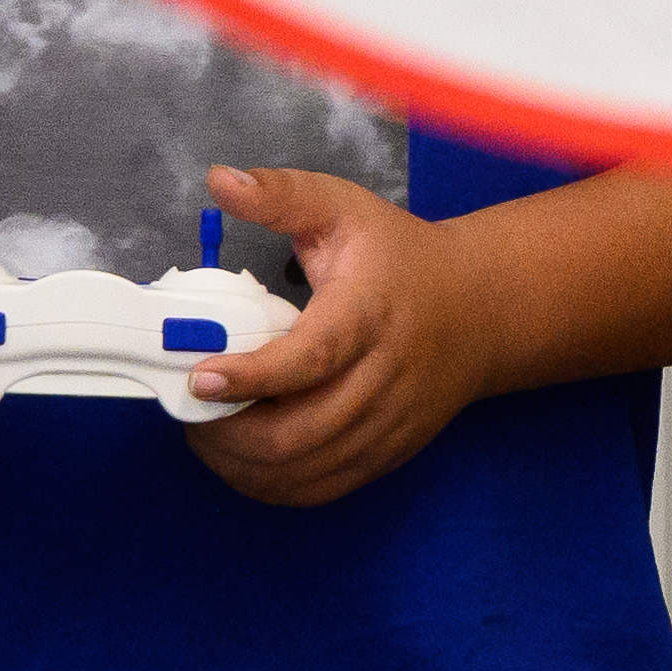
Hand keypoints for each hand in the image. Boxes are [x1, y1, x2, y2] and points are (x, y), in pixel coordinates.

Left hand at [184, 163, 494, 507]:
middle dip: (228, 432)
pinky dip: (271, 484)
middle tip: (188, 408)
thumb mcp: (345, 209)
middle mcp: (385, 377)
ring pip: (304, 470)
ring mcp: (389, 423)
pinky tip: (242, 459)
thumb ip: (282, 195)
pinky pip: (320, 489)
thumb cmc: (400, 256)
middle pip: (299, 433)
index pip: (311, 358)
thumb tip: (220, 180)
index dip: (252, 375)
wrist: (482, 307)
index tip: (200, 375)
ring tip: (206, 431)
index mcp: (369, 313)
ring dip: (240, 463)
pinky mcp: (388, 454)